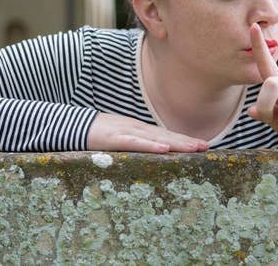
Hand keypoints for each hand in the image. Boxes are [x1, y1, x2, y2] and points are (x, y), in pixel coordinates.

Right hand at [86, 113, 209, 152]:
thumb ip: (133, 144)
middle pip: (165, 135)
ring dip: (176, 142)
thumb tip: (149, 152)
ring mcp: (126, 132)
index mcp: (137, 130)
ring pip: (155, 138)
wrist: (71, 125)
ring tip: (194, 148)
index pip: (165, 135)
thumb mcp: (118, 139)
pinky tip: (164, 149)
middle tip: (206, 147)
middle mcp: (136, 128)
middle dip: (186, 141)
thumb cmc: (94, 134)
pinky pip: (135, 142)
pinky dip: (150, 145)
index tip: (201, 145)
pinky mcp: (114, 138)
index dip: (183, 140)